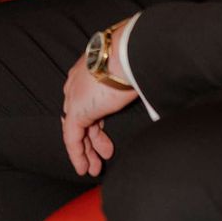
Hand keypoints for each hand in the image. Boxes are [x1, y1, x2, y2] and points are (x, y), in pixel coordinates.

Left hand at [61, 52, 135, 177]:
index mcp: (87, 71)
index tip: (105, 134)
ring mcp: (75, 97)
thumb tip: (149, 91)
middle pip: (81, 116)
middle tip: (105, 152)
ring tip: (95, 167)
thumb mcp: (128, 70)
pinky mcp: (77, 111)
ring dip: (87, 151)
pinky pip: (72, 139)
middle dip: (92, 139)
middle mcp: (76, 83)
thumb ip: (129, 85)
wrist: (126, 52)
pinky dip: (77, 155)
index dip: (95, 121)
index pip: (87, 100)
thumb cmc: (133, 56)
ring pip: (76, 130)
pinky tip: (83, 168)